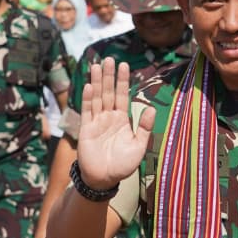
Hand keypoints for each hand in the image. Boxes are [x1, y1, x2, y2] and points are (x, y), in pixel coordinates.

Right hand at [77, 59, 154, 190]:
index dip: (123, 81)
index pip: (123, 96)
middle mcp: (109, 117)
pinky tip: (90, 85)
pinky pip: (87, 110)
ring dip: (97, 82)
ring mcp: (97, 122)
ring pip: (97, 97)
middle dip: (109, 76)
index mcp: (122, 120)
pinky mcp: (86, 129)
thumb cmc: (122, 165)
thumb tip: (151, 109)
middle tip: (109, 59)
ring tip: (97, 65)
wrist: (104, 179)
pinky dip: (88, 98)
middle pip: (109, 92)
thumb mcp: (138, 147)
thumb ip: (144, 128)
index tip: (124, 65)